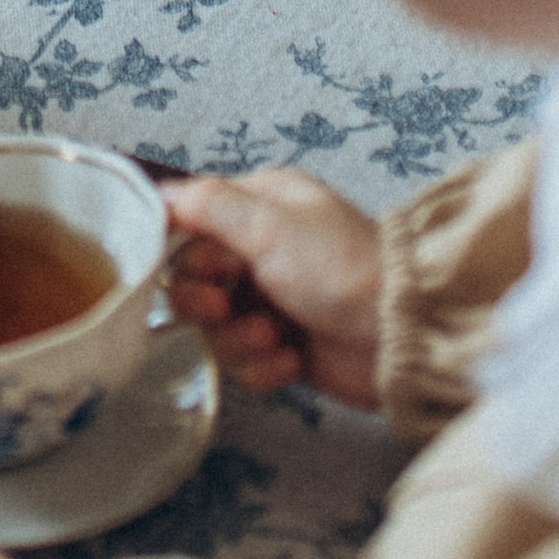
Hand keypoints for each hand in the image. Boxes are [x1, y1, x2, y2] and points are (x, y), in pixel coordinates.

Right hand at [160, 168, 383, 407]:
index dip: (185, 252)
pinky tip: (290, 359)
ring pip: (216, 327)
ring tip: (272, 336)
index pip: (192, 223)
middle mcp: (263, 250)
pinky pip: (243, 362)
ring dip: (238, 338)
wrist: (399, 338)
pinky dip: (263, 366)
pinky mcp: (284, 347)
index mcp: (260, 206)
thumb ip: (208, 205)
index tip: (196, 269)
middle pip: (195, 279)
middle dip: (206, 301)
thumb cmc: (342, 269)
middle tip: (224, 306)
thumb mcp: (270, 225)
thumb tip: (160, 193)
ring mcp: (273, 300)